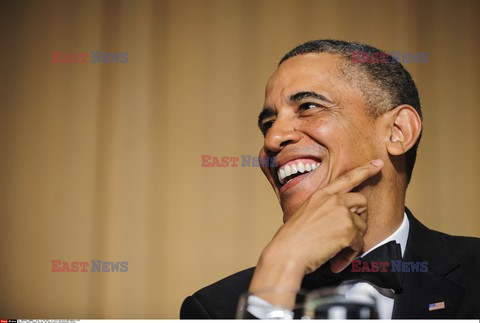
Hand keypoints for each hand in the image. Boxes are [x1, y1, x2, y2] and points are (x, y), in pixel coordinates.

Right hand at [249, 159, 383, 296]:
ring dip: (353, 240)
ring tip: (337, 250)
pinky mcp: (348, 229)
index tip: (377, 164)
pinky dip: (350, 254)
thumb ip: (324, 211)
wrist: (286, 253)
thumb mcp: (305, 215)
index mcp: (320, 195)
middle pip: (362, 201)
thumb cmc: (291, 240)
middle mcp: (332, 200)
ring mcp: (341, 213)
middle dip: (360, 217)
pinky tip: (337, 259)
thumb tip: (340, 222)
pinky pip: (360, 243)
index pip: (347, 178)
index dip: (365, 170)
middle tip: (349, 233)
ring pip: (363, 225)